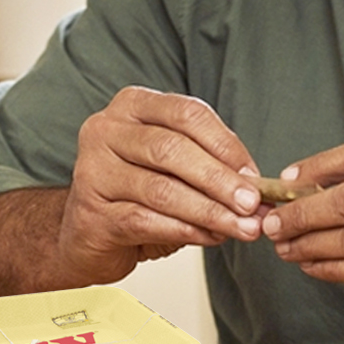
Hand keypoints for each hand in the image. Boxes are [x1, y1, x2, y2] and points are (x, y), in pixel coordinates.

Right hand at [57, 86, 267, 285]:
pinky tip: (209, 237)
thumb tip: (257, 189)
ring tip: (240, 228)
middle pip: (172, 149)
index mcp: (132, 106)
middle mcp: (105, 131)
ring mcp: (93, 172)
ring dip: (209, 211)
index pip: (187, 114)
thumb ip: (208, 168)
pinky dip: (185, 231)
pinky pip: (145, 220)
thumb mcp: (173, 170)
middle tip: (252, 205)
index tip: (255, 176)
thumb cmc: (136, 195)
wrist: (87, 234)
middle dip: (219, 179)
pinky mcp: (91, 213)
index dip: (226, 145)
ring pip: (161, 189)